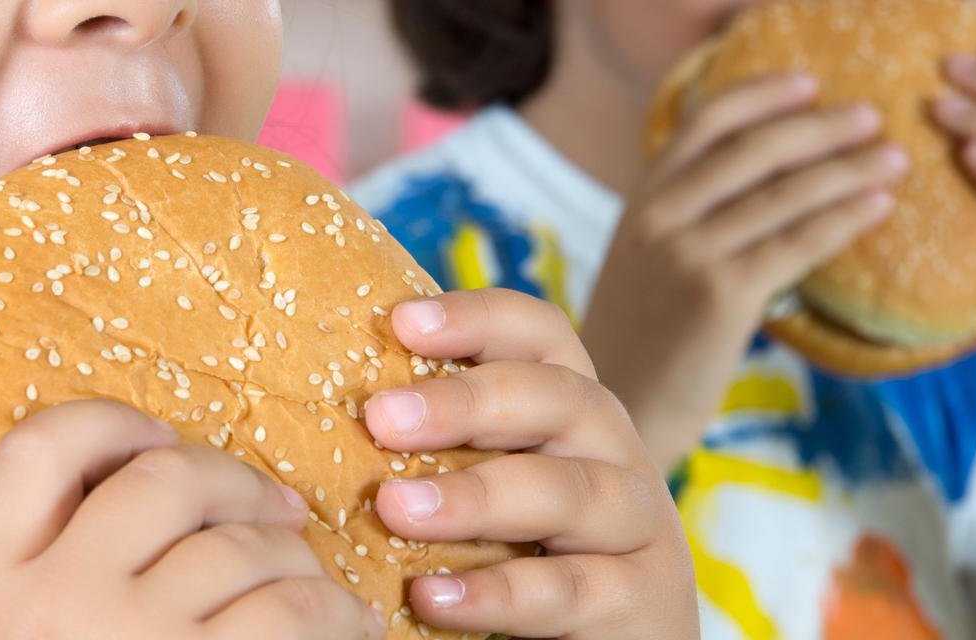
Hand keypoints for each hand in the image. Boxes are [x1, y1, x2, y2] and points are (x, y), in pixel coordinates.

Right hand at [0, 400, 384, 639]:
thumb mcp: (45, 635)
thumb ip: (77, 560)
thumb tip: (179, 471)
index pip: (38, 449)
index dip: (110, 424)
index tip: (159, 439)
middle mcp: (56, 600)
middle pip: (169, 475)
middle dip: (241, 485)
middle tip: (279, 513)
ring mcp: (134, 638)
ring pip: (247, 545)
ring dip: (302, 563)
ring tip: (319, 598)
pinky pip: (298, 609)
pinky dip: (338, 613)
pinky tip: (349, 629)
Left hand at [365, 290, 698, 638]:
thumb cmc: (524, 556)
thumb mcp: (486, 485)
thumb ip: (436, 447)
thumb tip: (332, 407)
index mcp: (573, 409)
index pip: (541, 335)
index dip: (478, 318)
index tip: (402, 323)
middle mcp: (615, 452)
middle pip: (558, 399)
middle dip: (467, 402)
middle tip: (382, 418)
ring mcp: (638, 527)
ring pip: (568, 493)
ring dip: (475, 497)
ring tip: (394, 508)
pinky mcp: (643, 602)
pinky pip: (567, 590)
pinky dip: (498, 592)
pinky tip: (432, 597)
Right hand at [583, 74, 906, 469]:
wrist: (616, 411)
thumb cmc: (641, 344)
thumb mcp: (645, 265)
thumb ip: (684, 221)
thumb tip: (762, 190)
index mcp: (641, 202)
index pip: (704, 122)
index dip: (762, 95)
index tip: (810, 83)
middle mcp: (660, 218)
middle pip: (754, 149)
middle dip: (821, 127)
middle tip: (872, 117)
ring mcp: (689, 254)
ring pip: (785, 195)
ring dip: (849, 170)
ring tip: (895, 158)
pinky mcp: (721, 296)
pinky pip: (798, 245)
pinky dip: (844, 220)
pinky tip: (879, 208)